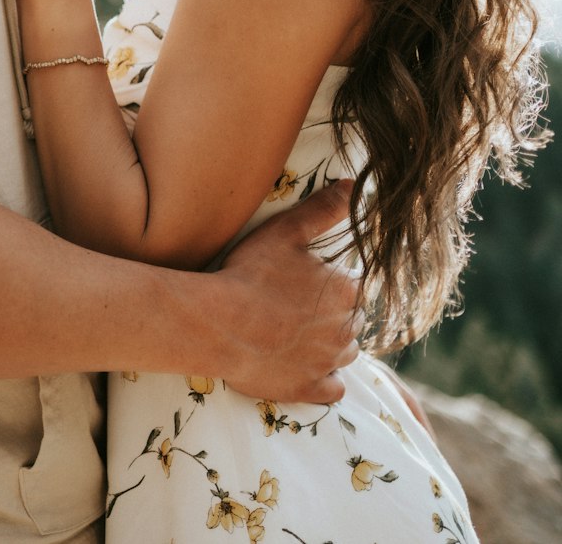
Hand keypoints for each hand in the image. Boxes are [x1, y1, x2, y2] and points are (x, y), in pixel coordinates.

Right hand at [213, 182, 363, 402]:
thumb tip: (354, 186)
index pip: (357, 285)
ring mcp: (328, 363)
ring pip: (345, 352)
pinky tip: (304, 364)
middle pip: (353, 319)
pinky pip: (332, 388)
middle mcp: (345, 329)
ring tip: (299, 330)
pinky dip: (324, 378)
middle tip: (298, 302)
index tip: (309, 278)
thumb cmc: (251, 274)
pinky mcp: (310, 390)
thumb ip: (323, 210)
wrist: (219, 325)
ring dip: (331, 342)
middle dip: (334, 311)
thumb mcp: (286, 231)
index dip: (335, 280)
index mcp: (345, 291)